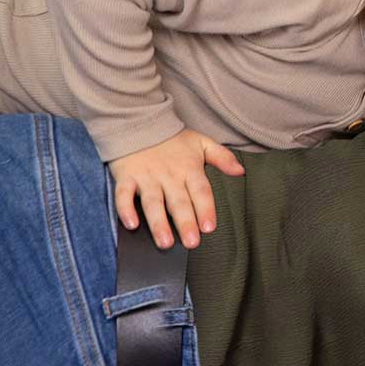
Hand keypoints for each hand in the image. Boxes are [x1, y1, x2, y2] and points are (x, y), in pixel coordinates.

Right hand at [108, 128, 244, 247]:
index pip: (200, 192)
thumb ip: (223, 157)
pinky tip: (131, 225)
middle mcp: (169, 175)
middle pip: (178, 202)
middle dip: (185, 223)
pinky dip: (125, 209)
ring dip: (158, 223)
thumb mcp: (202, 142)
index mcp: (189, 168)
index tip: (209, 228)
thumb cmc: (173, 139)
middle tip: (191, 243)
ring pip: (153, 202)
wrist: (139, 122)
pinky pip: (123, 195)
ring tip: (165, 242)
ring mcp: (146, 177)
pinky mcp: (126, 177)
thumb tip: (241, 171)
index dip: (205, 209)